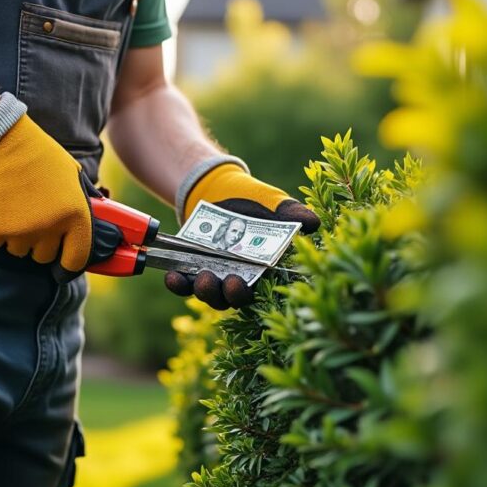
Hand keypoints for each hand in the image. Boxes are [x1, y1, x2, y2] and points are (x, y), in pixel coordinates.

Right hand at [0, 110, 119, 281]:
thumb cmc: (38, 154)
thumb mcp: (72, 174)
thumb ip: (83, 200)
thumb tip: (94, 218)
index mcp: (75, 215)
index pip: (76, 260)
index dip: (68, 264)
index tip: (62, 264)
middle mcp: (51, 228)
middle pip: (45, 256)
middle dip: (40, 244)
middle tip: (34, 221)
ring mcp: (22, 231)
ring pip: (20, 251)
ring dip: (18, 238)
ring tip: (15, 211)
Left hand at [165, 162, 318, 308]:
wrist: (218, 187)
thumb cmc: (253, 199)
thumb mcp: (274, 203)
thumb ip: (293, 214)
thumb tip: (313, 223)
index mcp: (261, 269)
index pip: (259, 291)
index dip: (249, 293)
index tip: (242, 283)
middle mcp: (238, 277)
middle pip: (232, 299)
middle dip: (228, 295)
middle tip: (227, 281)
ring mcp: (215, 273)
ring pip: (209, 295)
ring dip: (204, 291)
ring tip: (202, 277)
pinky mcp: (192, 268)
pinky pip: (184, 284)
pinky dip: (177, 284)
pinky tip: (172, 276)